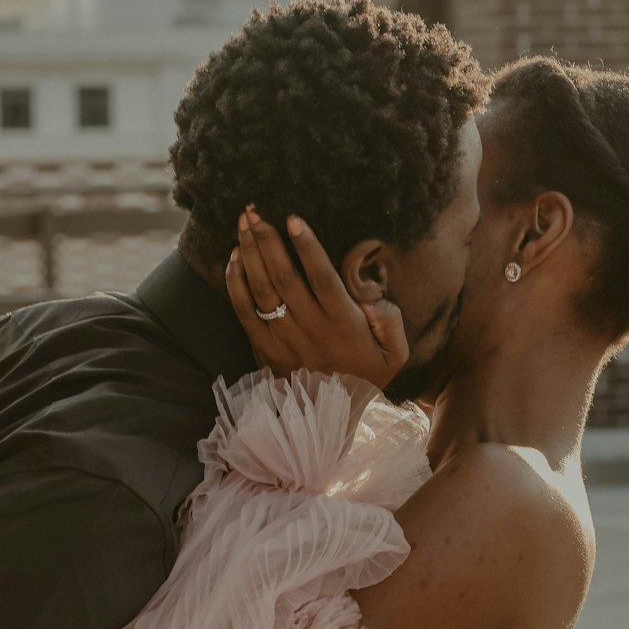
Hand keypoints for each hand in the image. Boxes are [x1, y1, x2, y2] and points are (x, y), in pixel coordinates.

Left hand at [226, 208, 408, 387]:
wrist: (332, 418)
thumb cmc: (366, 376)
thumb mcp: (395, 352)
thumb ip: (390, 317)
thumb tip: (368, 291)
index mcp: (343, 323)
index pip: (322, 277)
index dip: (307, 247)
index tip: (294, 218)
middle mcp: (310, 328)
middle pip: (284, 276)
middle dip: (268, 239)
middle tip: (255, 209)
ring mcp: (283, 339)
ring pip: (262, 289)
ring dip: (250, 253)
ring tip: (244, 222)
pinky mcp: (263, 349)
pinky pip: (244, 311)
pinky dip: (236, 283)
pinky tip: (234, 258)